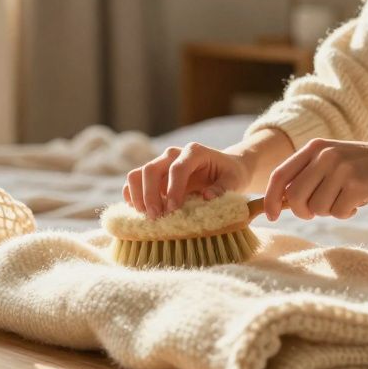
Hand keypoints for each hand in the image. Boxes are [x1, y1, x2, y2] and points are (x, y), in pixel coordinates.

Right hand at [123, 142, 250, 218]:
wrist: (225, 169)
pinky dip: (132, 197)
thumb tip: (207, 196)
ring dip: (137, 196)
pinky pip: (135, 182)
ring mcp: (161, 164)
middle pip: (151, 169)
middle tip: (156, 217)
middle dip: (150, 194)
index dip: (173, 189)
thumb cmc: (230, 175)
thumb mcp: (235, 180)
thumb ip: (223, 188)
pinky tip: (139, 212)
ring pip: (137, 174)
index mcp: (194, 152)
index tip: (173, 210)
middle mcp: (173, 154)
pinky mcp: (154, 176)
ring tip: (146, 216)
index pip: (177, 168)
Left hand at [262, 138, 367, 220]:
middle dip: (304, 212)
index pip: (280, 175)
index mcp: (315, 147)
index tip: (271, 216)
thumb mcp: (334, 161)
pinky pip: (338, 213)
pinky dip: (347, 213)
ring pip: (316, 209)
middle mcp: (325, 155)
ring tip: (347, 198)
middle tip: (320, 210)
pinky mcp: (358, 185)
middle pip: (294, 197)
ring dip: (330, 211)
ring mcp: (342, 169)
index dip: (270, 198)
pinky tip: (360, 201)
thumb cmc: (365, 167)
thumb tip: (280, 203)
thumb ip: (308, 176)